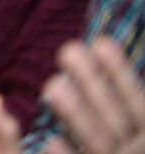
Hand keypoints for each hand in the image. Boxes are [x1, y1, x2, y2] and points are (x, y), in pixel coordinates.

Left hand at [42, 38, 144, 153]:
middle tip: (67, 51)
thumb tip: (106, 48)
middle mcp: (137, 151)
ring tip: (52, 86)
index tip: (100, 42)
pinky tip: (50, 142)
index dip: (121, 74)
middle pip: (115, 119)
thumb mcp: (136, 127)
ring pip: (99, 143)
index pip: (138, 103)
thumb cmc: (129, 147)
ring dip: (77, 116)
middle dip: (93, 84)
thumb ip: (125, 99)